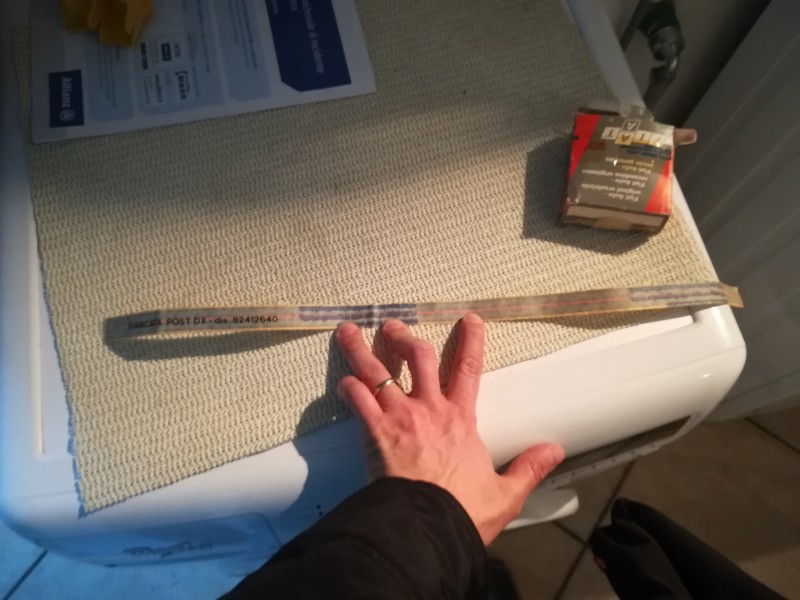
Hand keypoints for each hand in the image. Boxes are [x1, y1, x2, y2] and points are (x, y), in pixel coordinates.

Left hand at [335, 313, 563, 544]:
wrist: (427, 528)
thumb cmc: (462, 514)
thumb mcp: (505, 494)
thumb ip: (528, 468)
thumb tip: (554, 451)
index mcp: (461, 420)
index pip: (468, 368)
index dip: (470, 340)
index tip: (468, 319)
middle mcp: (430, 410)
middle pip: (418, 357)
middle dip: (404, 337)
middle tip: (394, 327)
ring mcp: (401, 418)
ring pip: (378, 371)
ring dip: (361, 349)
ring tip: (348, 332)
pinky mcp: (375, 433)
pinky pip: (358, 400)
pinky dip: (348, 388)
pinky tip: (343, 383)